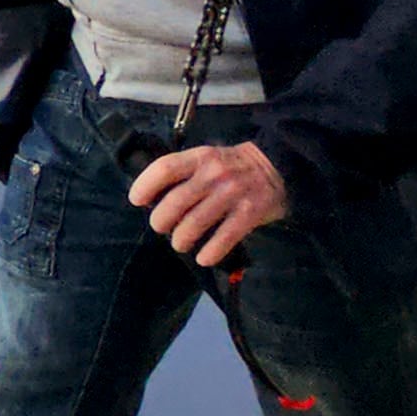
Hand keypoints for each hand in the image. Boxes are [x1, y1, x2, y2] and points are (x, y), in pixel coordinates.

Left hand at [135, 140, 289, 265]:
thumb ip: (185, 173)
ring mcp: (233, 193)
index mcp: (200, 157)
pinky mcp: (250, 212)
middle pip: (175, 201)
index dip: (145, 186)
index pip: (165, 168)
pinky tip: (203, 258)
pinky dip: (210, 252)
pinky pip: (225, 237)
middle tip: (160, 228)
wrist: (279, 166)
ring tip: (180, 243)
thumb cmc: (233, 166)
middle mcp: (214, 174)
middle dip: (161, 220)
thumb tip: (153, 199)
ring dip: (181, 239)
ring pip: (196, 222)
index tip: (137, 201)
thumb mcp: (208, 158)